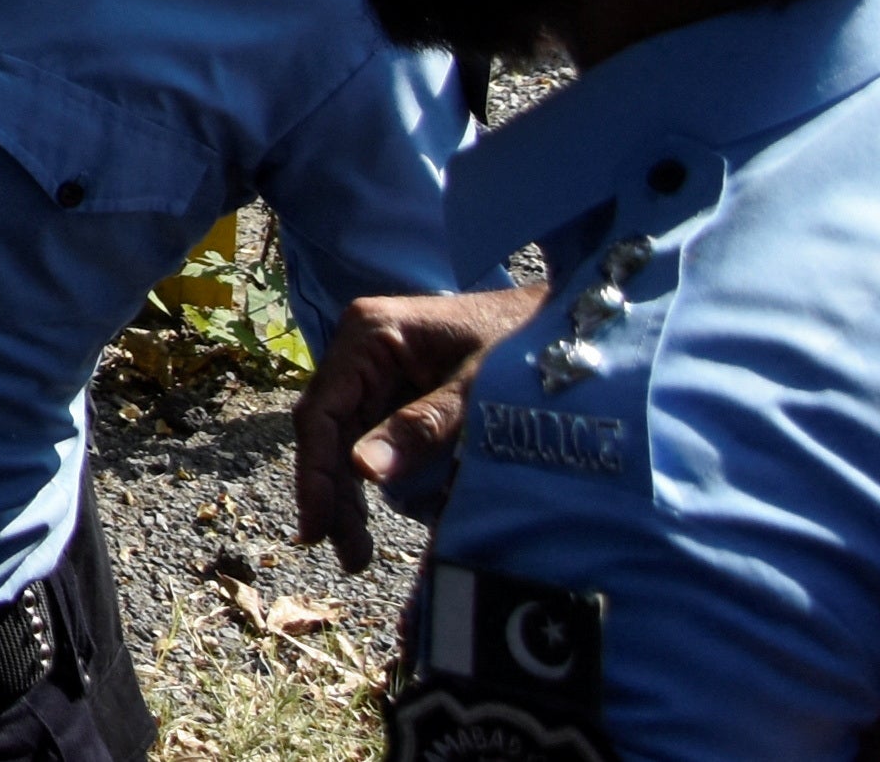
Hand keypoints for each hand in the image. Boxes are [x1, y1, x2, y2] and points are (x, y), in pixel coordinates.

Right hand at [291, 286, 539, 566]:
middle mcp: (361, 351)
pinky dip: (378, 479)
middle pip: (329, 431)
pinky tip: (380, 517)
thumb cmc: (522, 343)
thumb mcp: (477, 387)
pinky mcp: (397, 392)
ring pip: (346, 441)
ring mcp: (377, 372)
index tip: (316, 527)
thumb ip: (422, 426)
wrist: (565, 324)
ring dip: (351, 496)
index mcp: (369, 334)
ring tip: (359, 553)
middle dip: (335, 495)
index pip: (321, 410)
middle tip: (351, 556)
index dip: (314, 473)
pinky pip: (374, 440)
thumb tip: (363, 472)